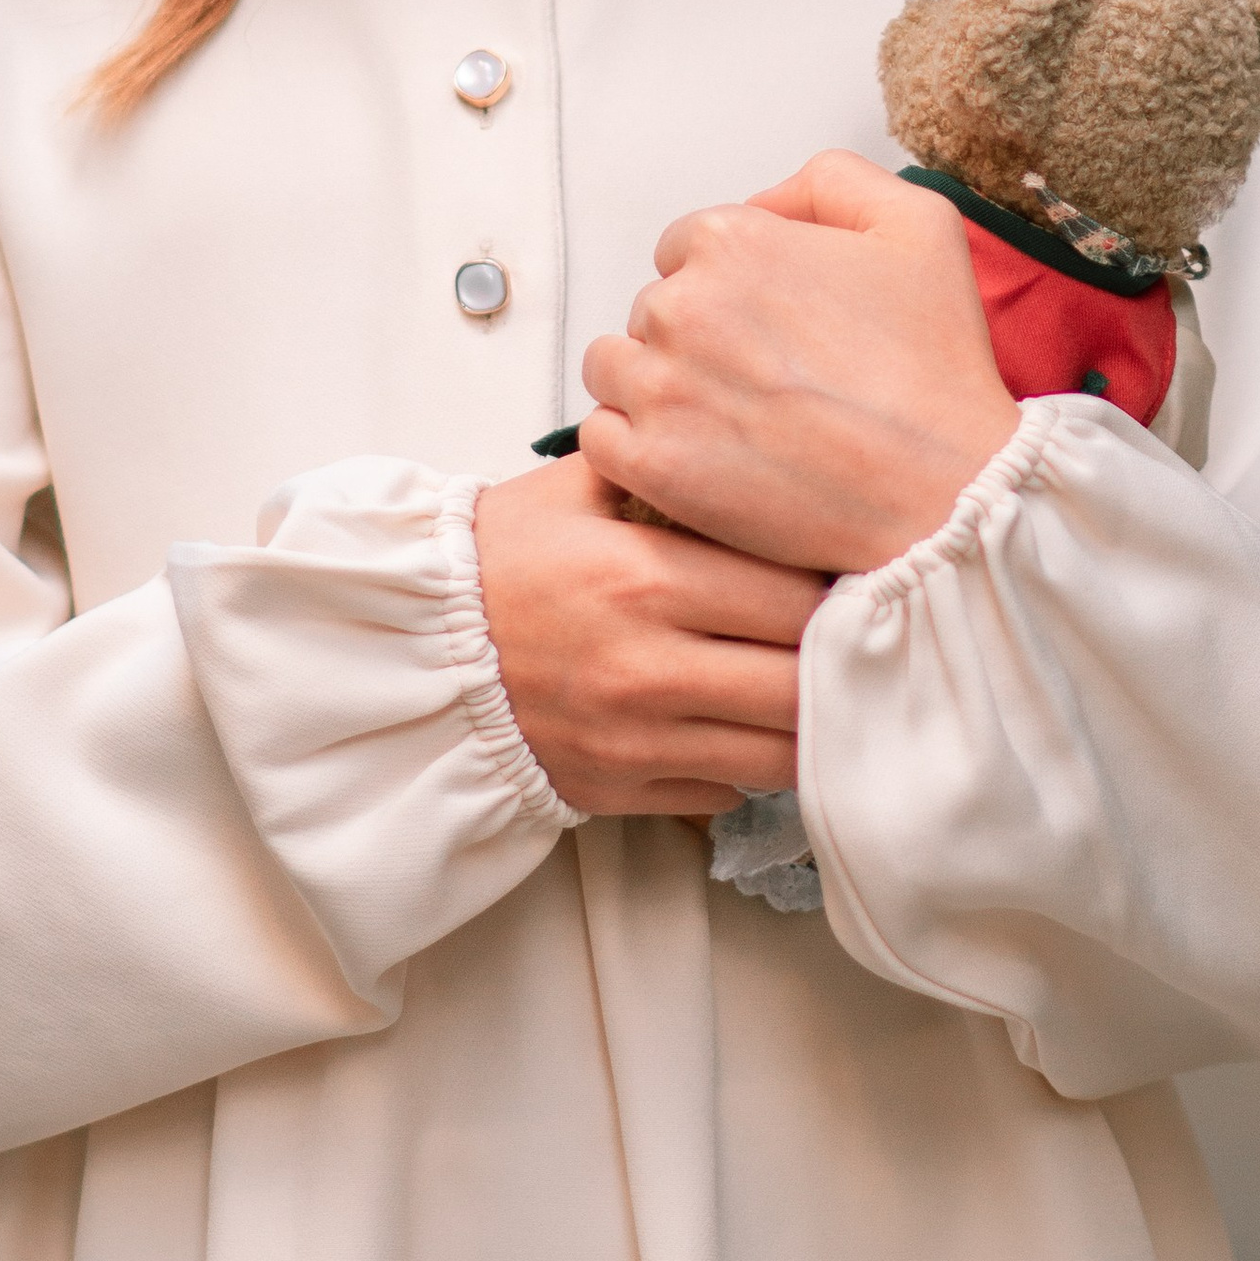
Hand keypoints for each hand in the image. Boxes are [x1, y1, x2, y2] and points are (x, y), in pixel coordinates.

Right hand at [474, 451, 827, 816]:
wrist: (411, 645)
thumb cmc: (504, 555)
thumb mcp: (582, 485)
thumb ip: (675, 469)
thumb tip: (771, 466)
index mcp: (644, 580)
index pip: (793, 599)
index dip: (833, 589)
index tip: (844, 579)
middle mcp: (647, 668)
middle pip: (799, 685)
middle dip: (834, 661)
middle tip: (848, 638)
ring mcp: (633, 740)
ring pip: (775, 756)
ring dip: (803, 725)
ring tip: (809, 686)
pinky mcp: (616, 789)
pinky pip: (723, 794)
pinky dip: (744, 766)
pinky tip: (739, 725)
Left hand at [578, 153, 1018, 577]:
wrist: (945, 491)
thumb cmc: (934, 365)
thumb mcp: (919, 224)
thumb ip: (832, 181)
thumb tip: (764, 203)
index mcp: (732, 240)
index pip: (686, 247)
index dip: (728, 286)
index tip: (771, 328)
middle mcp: (680, 305)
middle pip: (650, 308)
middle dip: (693, 337)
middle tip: (763, 381)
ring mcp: (658, 388)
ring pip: (613, 367)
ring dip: (653, 387)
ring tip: (725, 421)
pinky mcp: (649, 464)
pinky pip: (599, 438)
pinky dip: (635, 448)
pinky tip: (694, 458)